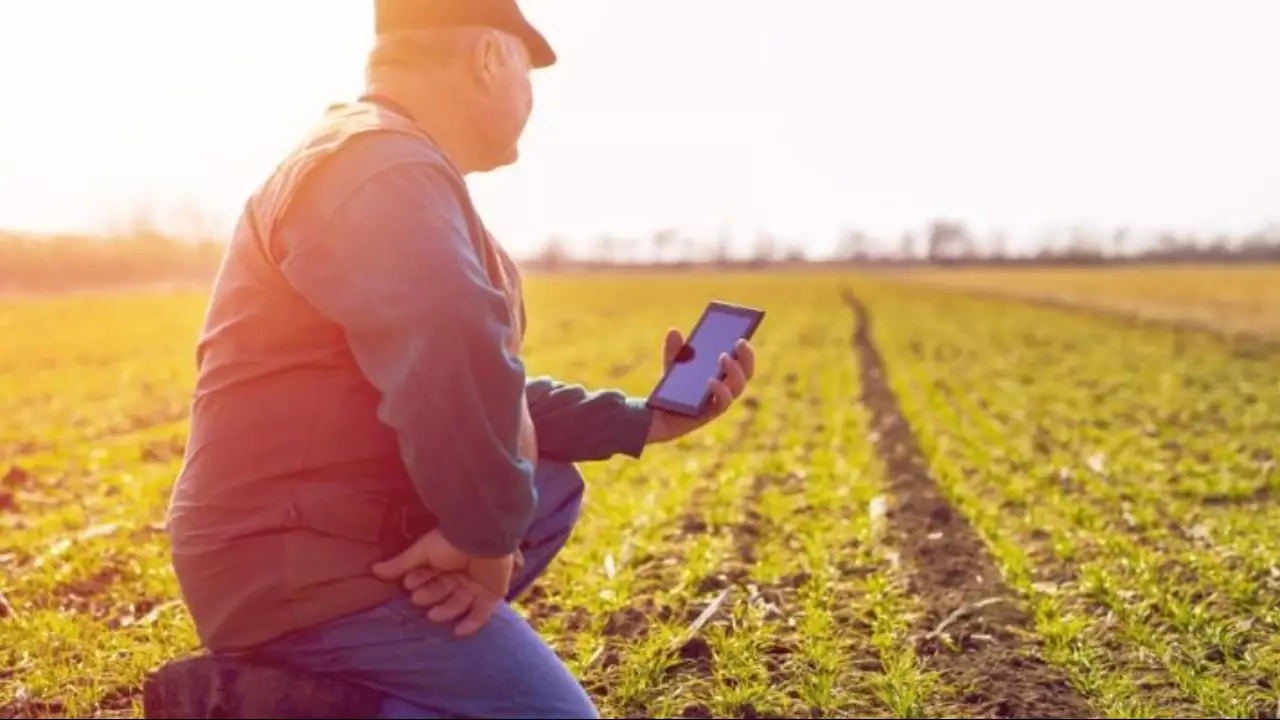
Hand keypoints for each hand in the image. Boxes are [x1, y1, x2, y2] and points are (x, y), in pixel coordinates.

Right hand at [371, 529, 517, 636]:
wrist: (482, 538)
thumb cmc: (451, 541)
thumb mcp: (422, 552)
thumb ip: (400, 564)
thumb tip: (374, 569)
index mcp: (444, 560)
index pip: (429, 576)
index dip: (418, 580)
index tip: (408, 583)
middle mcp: (460, 572)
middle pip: (442, 591)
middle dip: (429, 595)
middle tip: (418, 598)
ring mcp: (476, 583)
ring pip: (459, 603)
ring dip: (445, 610)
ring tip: (433, 614)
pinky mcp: (492, 592)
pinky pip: (482, 613)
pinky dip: (472, 624)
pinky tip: (458, 632)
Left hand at [646, 328, 755, 444]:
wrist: (656, 416)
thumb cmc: (670, 389)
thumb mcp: (671, 365)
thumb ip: (673, 349)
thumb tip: (674, 331)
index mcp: (722, 374)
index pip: (742, 361)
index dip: (746, 349)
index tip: (742, 334)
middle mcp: (726, 388)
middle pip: (746, 372)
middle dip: (746, 356)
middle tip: (739, 342)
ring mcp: (719, 401)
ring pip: (738, 387)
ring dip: (735, 370)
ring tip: (724, 356)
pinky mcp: (711, 413)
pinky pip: (722, 403)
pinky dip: (720, 390)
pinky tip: (711, 380)